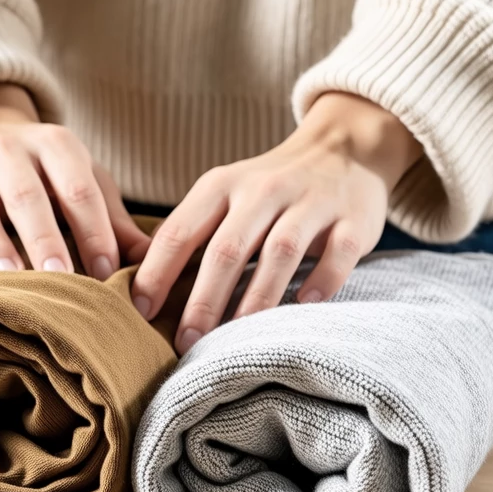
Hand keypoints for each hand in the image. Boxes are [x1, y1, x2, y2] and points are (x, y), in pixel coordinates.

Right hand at [0, 83, 149, 279]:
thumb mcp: (84, 181)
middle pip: (26, 194)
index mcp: (54, 144)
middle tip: (62, 278)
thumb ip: (114, 221)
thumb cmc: (48, 174)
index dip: (93, 230)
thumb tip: (153, 263)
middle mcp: (7, 150)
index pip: (77, 188)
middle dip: (45, 237)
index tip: (106, 271)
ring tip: (12, 278)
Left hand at [131, 92, 423, 353]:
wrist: (342, 149)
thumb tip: (145, 291)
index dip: (157, 273)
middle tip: (186, 342)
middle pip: (227, 249)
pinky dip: (320, 282)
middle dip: (203, 301)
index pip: (180, 231)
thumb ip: (191, 234)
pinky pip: (336, 254)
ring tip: (236, 341)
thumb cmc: (267, 189)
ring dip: (255, 300)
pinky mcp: (353, 220)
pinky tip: (303, 308)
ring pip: (280, 253)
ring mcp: (311, 203)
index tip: (140, 312)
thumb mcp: (224, 196)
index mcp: (222, 186)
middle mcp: (263, 190)